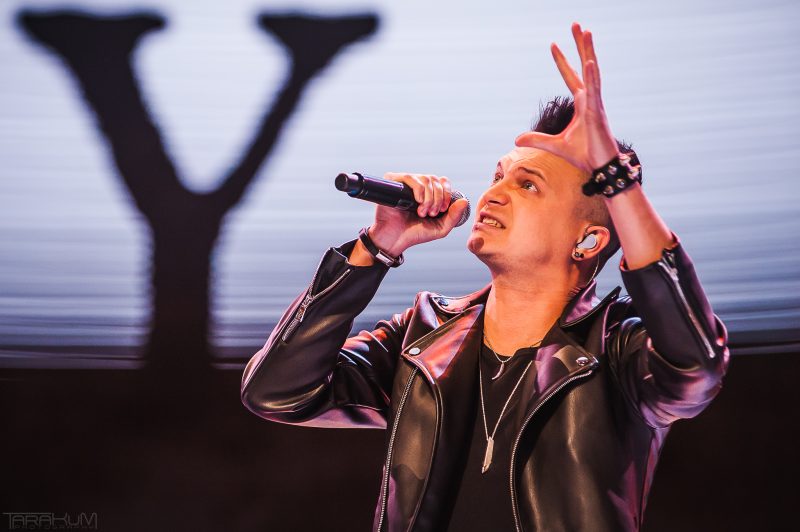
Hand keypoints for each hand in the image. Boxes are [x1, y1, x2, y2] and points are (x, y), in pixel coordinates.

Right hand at [369, 173, 469, 255]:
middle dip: (438, 198)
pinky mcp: (393, 183)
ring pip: (425, 179)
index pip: (443, 181)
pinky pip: (410, 177)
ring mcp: (406, 184)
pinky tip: (417, 202)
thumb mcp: (440, 228)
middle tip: (431, 213)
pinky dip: (418, 190)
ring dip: (429, 198)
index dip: (447, 193)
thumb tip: (464, 201)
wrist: (394, 239)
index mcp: (429, 193)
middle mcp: (418, 186)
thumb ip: (454, 216)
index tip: (442, 210)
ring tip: (422, 212)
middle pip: (436, 180)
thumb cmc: (415, 233)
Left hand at [514, 22, 619, 172]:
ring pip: (592, 71)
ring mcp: (595, 103)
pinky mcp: (598, 112)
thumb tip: (516, 139)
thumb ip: (537, 139)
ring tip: (586, 32)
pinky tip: (589, 61)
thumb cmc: (584, 154)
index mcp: (582, 103)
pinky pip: (595, 90)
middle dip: (579, 45)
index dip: (562, 61)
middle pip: (584, 66)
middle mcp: (590, 99)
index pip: (570, 76)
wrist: (599, 166)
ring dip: (588, 51)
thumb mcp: (554, 145)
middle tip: (576, 24)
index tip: (553, 44)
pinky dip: (592, 76)